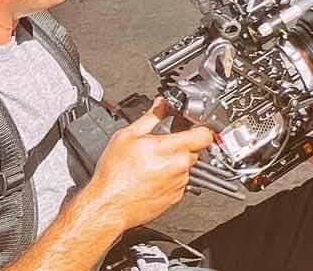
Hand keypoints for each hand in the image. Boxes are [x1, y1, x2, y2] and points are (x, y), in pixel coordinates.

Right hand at [84, 99, 215, 231]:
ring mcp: (179, 184)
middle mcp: (180, 167)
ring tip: (153, 163)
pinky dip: (171, 177)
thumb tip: (161, 105)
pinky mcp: (175, 198)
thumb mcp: (127, 136)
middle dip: (183, 144)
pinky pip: (180, 181)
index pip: (205, 134)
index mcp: (171, 149)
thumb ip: (150, 117)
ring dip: (176, 162)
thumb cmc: (114, 175)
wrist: (107, 206)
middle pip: (196, 148)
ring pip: (187, 165)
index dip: (201, 127)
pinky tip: (152, 177)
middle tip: (163, 145)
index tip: (194, 125)